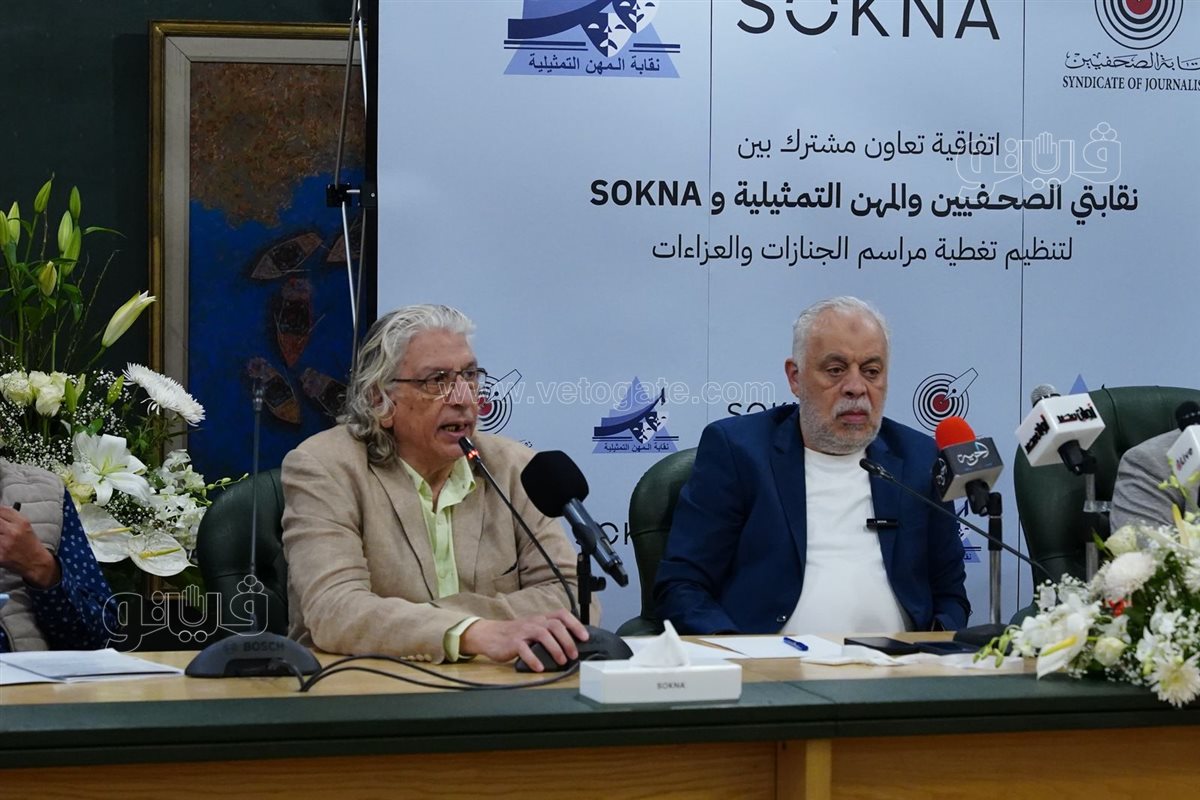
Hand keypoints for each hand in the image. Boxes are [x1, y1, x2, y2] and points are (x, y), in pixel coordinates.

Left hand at [0, 505, 59, 588]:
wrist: (36, 562)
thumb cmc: (30, 544)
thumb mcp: (26, 526)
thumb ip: (11, 516)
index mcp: (21, 523)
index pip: (2, 510)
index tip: (0, 516)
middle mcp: (13, 532)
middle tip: (1, 530)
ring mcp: (5, 545)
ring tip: (3, 539)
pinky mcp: (0, 557)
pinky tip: (2, 546)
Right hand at [459, 609, 588, 671]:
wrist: (489, 635)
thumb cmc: (515, 634)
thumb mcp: (533, 629)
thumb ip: (549, 634)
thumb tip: (571, 646)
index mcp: (541, 619)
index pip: (561, 615)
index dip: (575, 624)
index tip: (585, 637)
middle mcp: (534, 622)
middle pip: (555, 626)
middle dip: (567, 640)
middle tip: (574, 655)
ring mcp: (523, 631)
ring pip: (543, 635)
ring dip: (555, 648)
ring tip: (561, 661)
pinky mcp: (513, 642)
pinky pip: (525, 650)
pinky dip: (534, 659)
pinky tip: (540, 668)